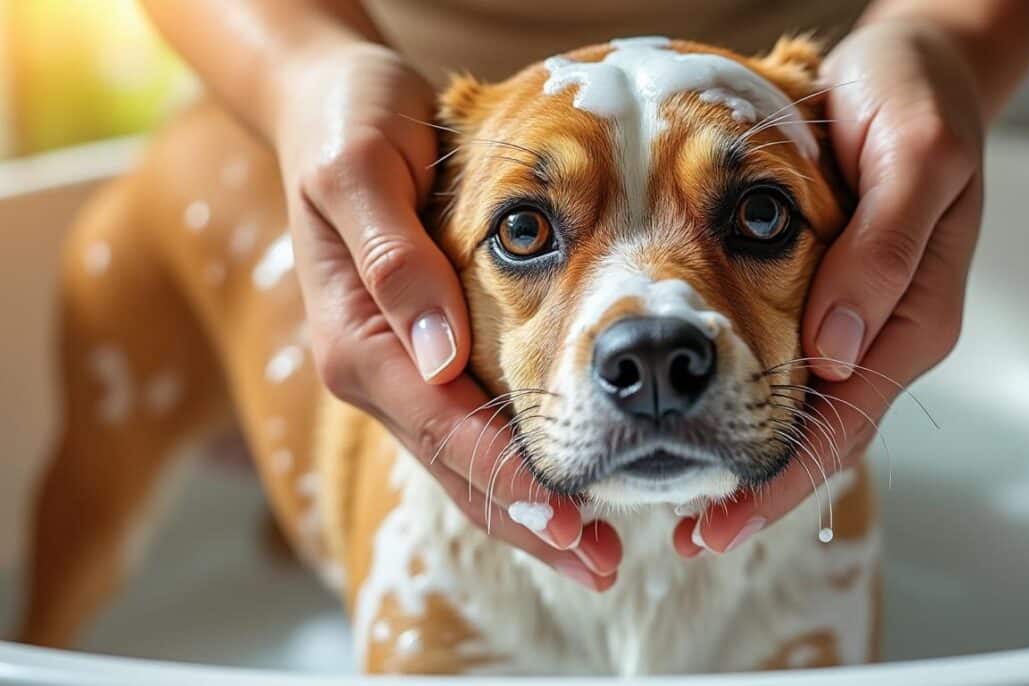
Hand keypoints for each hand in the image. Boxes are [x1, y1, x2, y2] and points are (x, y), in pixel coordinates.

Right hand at [274, 42, 619, 587]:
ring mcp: (398, 370)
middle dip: (530, 520)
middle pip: (458, 467)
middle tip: (601, 564)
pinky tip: (569, 487)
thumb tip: (439, 353)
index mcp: (358, 338)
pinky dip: (519, 467)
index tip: (571, 520)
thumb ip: (394, 259)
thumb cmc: (348, 124)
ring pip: (466, 463)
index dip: (509, 477)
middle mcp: (376, 369)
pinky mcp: (420, 359)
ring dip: (529, 510)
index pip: (443, 427)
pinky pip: (471, 429)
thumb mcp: (358, 168)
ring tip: (597, 549)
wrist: (327, 105)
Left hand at [674, 19, 983, 553]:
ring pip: (799, 411)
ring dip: (746, 460)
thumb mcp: (914, 156)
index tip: (726, 520)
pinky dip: (747, 409)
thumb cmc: (915, 101)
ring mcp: (853, 320)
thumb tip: (833, 351)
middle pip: (821, 434)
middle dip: (760, 491)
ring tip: (684, 504)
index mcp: (912, 314)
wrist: (914, 70)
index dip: (785, 478)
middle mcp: (881, 331)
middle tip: (695, 538)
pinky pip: (783, 370)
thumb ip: (883, 250)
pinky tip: (698, 425)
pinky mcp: (824, 300)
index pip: (846, 419)